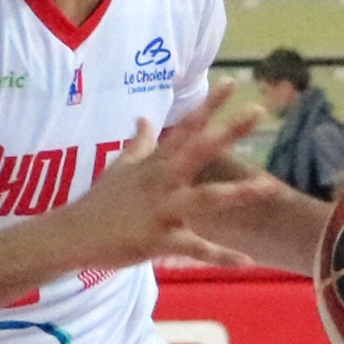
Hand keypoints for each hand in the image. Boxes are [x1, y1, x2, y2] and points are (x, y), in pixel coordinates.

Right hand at [66, 94, 272, 271]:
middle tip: (258, 110)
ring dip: (239, 193)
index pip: (186, 127)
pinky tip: (246, 260)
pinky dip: (221, 256)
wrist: (74, 234)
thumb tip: (144, 119)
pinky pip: (196, 248)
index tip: (232, 83)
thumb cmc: (99, 201)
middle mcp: (162, 180)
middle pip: (201, 150)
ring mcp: (162, 210)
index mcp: (155, 163)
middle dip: (230, 131)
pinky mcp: (160, 240)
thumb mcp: (120, 167)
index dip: (209, 105)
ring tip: (270, 186)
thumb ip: (138, 143)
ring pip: (206, 199)